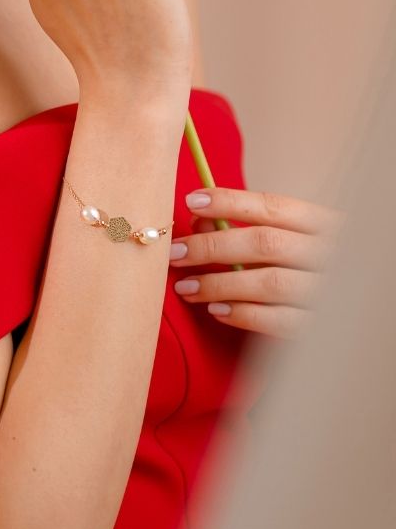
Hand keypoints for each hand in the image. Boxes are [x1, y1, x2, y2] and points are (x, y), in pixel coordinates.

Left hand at [168, 187, 346, 338]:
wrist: (353, 318)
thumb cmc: (302, 267)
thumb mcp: (285, 240)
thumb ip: (246, 228)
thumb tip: (198, 221)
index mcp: (322, 224)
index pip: (272, 205)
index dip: (230, 201)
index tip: (191, 201)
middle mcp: (329, 254)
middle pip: (265, 243)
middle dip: (212, 247)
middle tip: (174, 253)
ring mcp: (329, 291)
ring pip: (269, 283)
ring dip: (219, 284)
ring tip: (186, 287)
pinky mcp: (321, 327)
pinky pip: (279, 320)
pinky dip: (243, 314)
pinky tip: (216, 310)